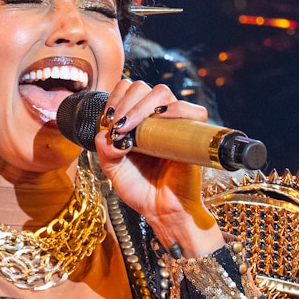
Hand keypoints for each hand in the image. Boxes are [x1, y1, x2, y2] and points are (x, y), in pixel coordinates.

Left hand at [93, 79, 224, 256]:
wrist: (161, 211)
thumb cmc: (139, 189)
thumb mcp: (112, 168)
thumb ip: (104, 148)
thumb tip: (109, 132)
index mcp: (136, 119)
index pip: (126, 89)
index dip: (115, 98)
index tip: (108, 119)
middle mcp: (155, 117)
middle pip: (142, 87)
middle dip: (125, 102)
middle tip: (118, 125)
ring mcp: (175, 123)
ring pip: (162, 92)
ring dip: (141, 104)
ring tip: (130, 126)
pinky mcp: (194, 133)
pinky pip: (193, 110)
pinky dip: (176, 108)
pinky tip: (160, 118)